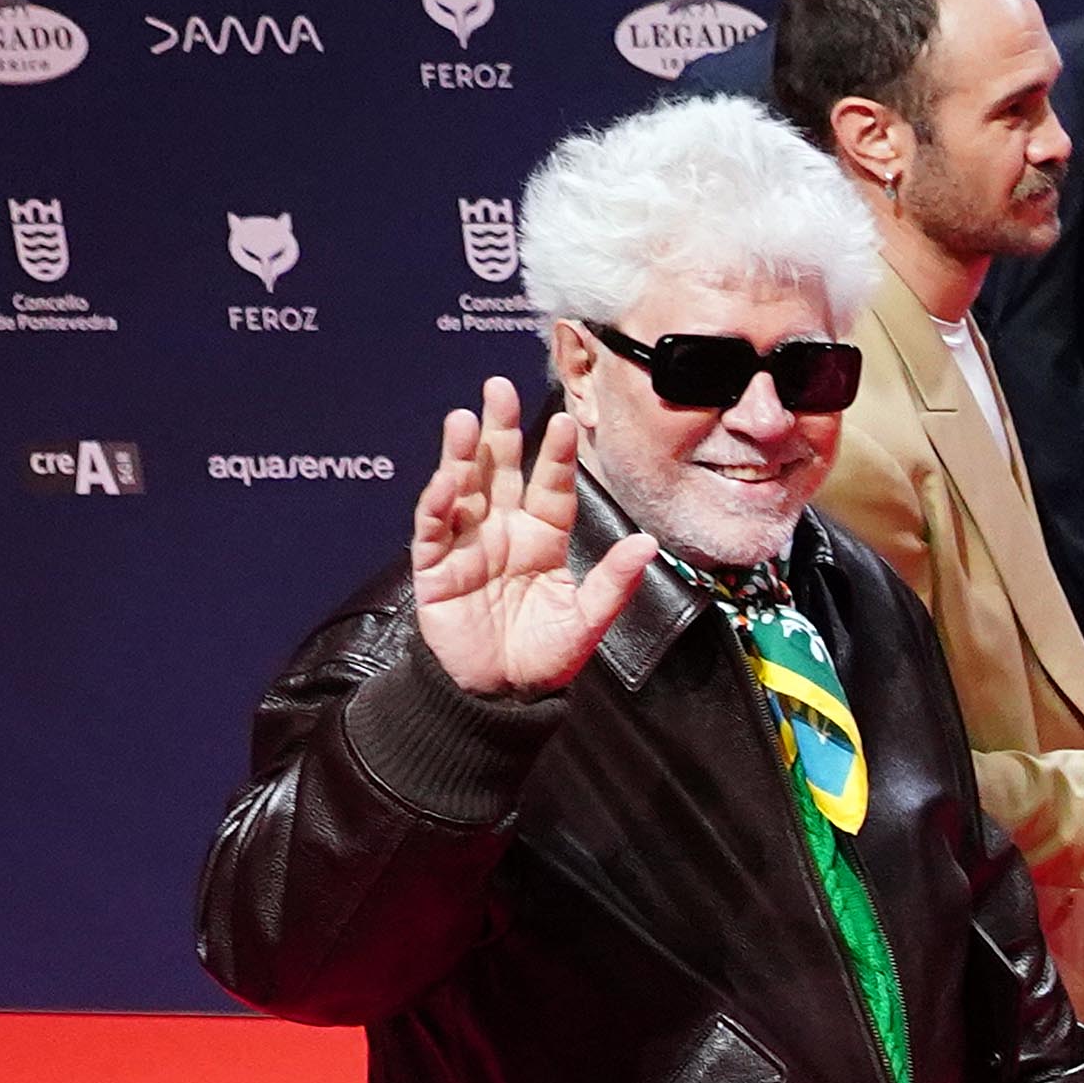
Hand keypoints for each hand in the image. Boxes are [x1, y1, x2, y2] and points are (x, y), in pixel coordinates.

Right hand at [406, 373, 659, 699]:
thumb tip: (649, 544)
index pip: (550, 486)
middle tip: (499, 387)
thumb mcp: (587, 620)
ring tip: (465, 419)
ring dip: (462, 454)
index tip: (564, 420)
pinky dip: (438, 504)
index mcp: (542, 538)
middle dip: (500, 429)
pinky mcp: (436, 568)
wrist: (503, 695)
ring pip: (463, 488)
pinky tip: (446, 479)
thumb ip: (613, 582)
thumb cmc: (544, 657)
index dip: (554, 455)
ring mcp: (467, 546)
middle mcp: (503, 532)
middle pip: (500, 470)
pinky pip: (434, 530)